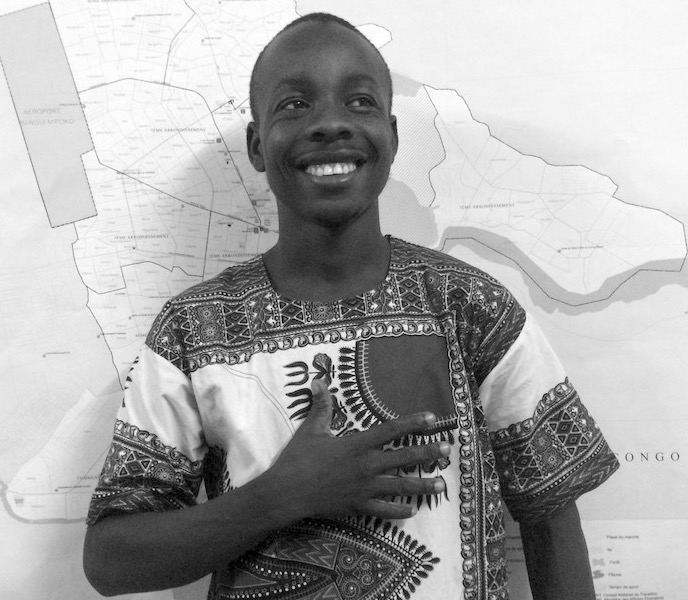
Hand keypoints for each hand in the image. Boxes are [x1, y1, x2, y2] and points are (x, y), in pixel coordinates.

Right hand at [269, 379, 449, 519]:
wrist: (286, 493)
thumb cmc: (297, 459)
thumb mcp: (310, 429)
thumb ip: (320, 406)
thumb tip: (317, 380)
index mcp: (357, 444)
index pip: (391, 430)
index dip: (413, 423)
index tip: (432, 418)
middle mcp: (366, 466)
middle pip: (404, 458)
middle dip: (427, 454)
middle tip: (447, 451)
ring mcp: (364, 489)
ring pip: (401, 487)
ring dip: (423, 485)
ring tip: (441, 485)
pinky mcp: (358, 507)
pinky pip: (384, 511)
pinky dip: (399, 511)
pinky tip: (412, 511)